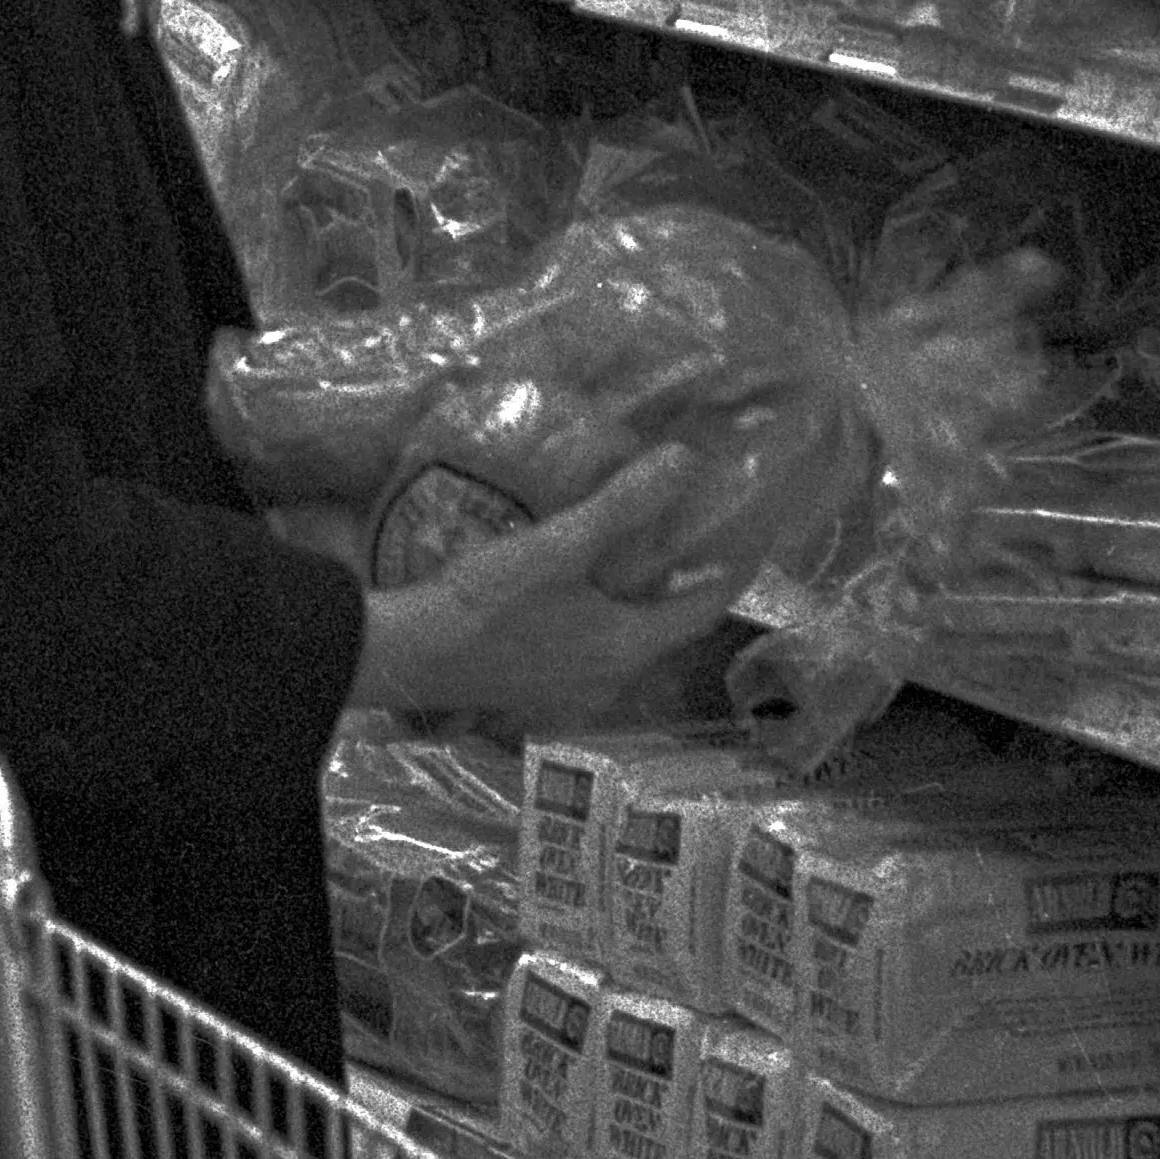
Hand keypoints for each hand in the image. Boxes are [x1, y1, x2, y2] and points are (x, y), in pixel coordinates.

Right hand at [348, 448, 746, 739]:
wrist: (410, 659)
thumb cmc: (488, 602)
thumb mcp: (559, 546)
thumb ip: (622, 505)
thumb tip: (685, 462)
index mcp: (627, 648)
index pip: (702, 609)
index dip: (729, 572)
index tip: (748, 538)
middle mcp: (611, 682)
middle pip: (665, 630)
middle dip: (681, 587)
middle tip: (690, 537)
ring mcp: (573, 696)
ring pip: (625, 644)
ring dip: (637, 606)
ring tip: (638, 558)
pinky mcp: (538, 695)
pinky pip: (590, 655)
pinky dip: (601, 623)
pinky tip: (579, 596)